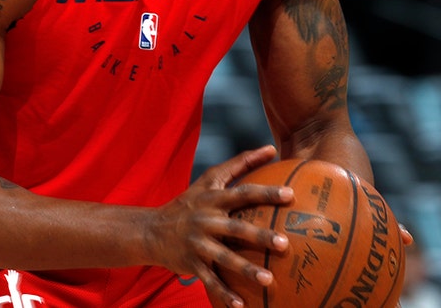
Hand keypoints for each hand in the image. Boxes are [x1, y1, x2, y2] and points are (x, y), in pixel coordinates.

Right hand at [146, 145, 293, 307]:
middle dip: (260, 236)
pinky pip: (210, 281)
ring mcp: (197, 244)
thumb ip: (240, 164)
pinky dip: (224, 294)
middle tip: (284, 243)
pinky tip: (241, 305)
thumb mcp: (209, 180)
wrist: (151, 230)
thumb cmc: (189, 202)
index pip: (242, 193)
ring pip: (224, 259)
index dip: (265, 193)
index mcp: (213, 199)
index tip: (289, 195)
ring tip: (269, 280)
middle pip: (236, 228)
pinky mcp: (191, 264)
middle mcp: (205, 220)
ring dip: (246, 270)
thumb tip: (272, 148)